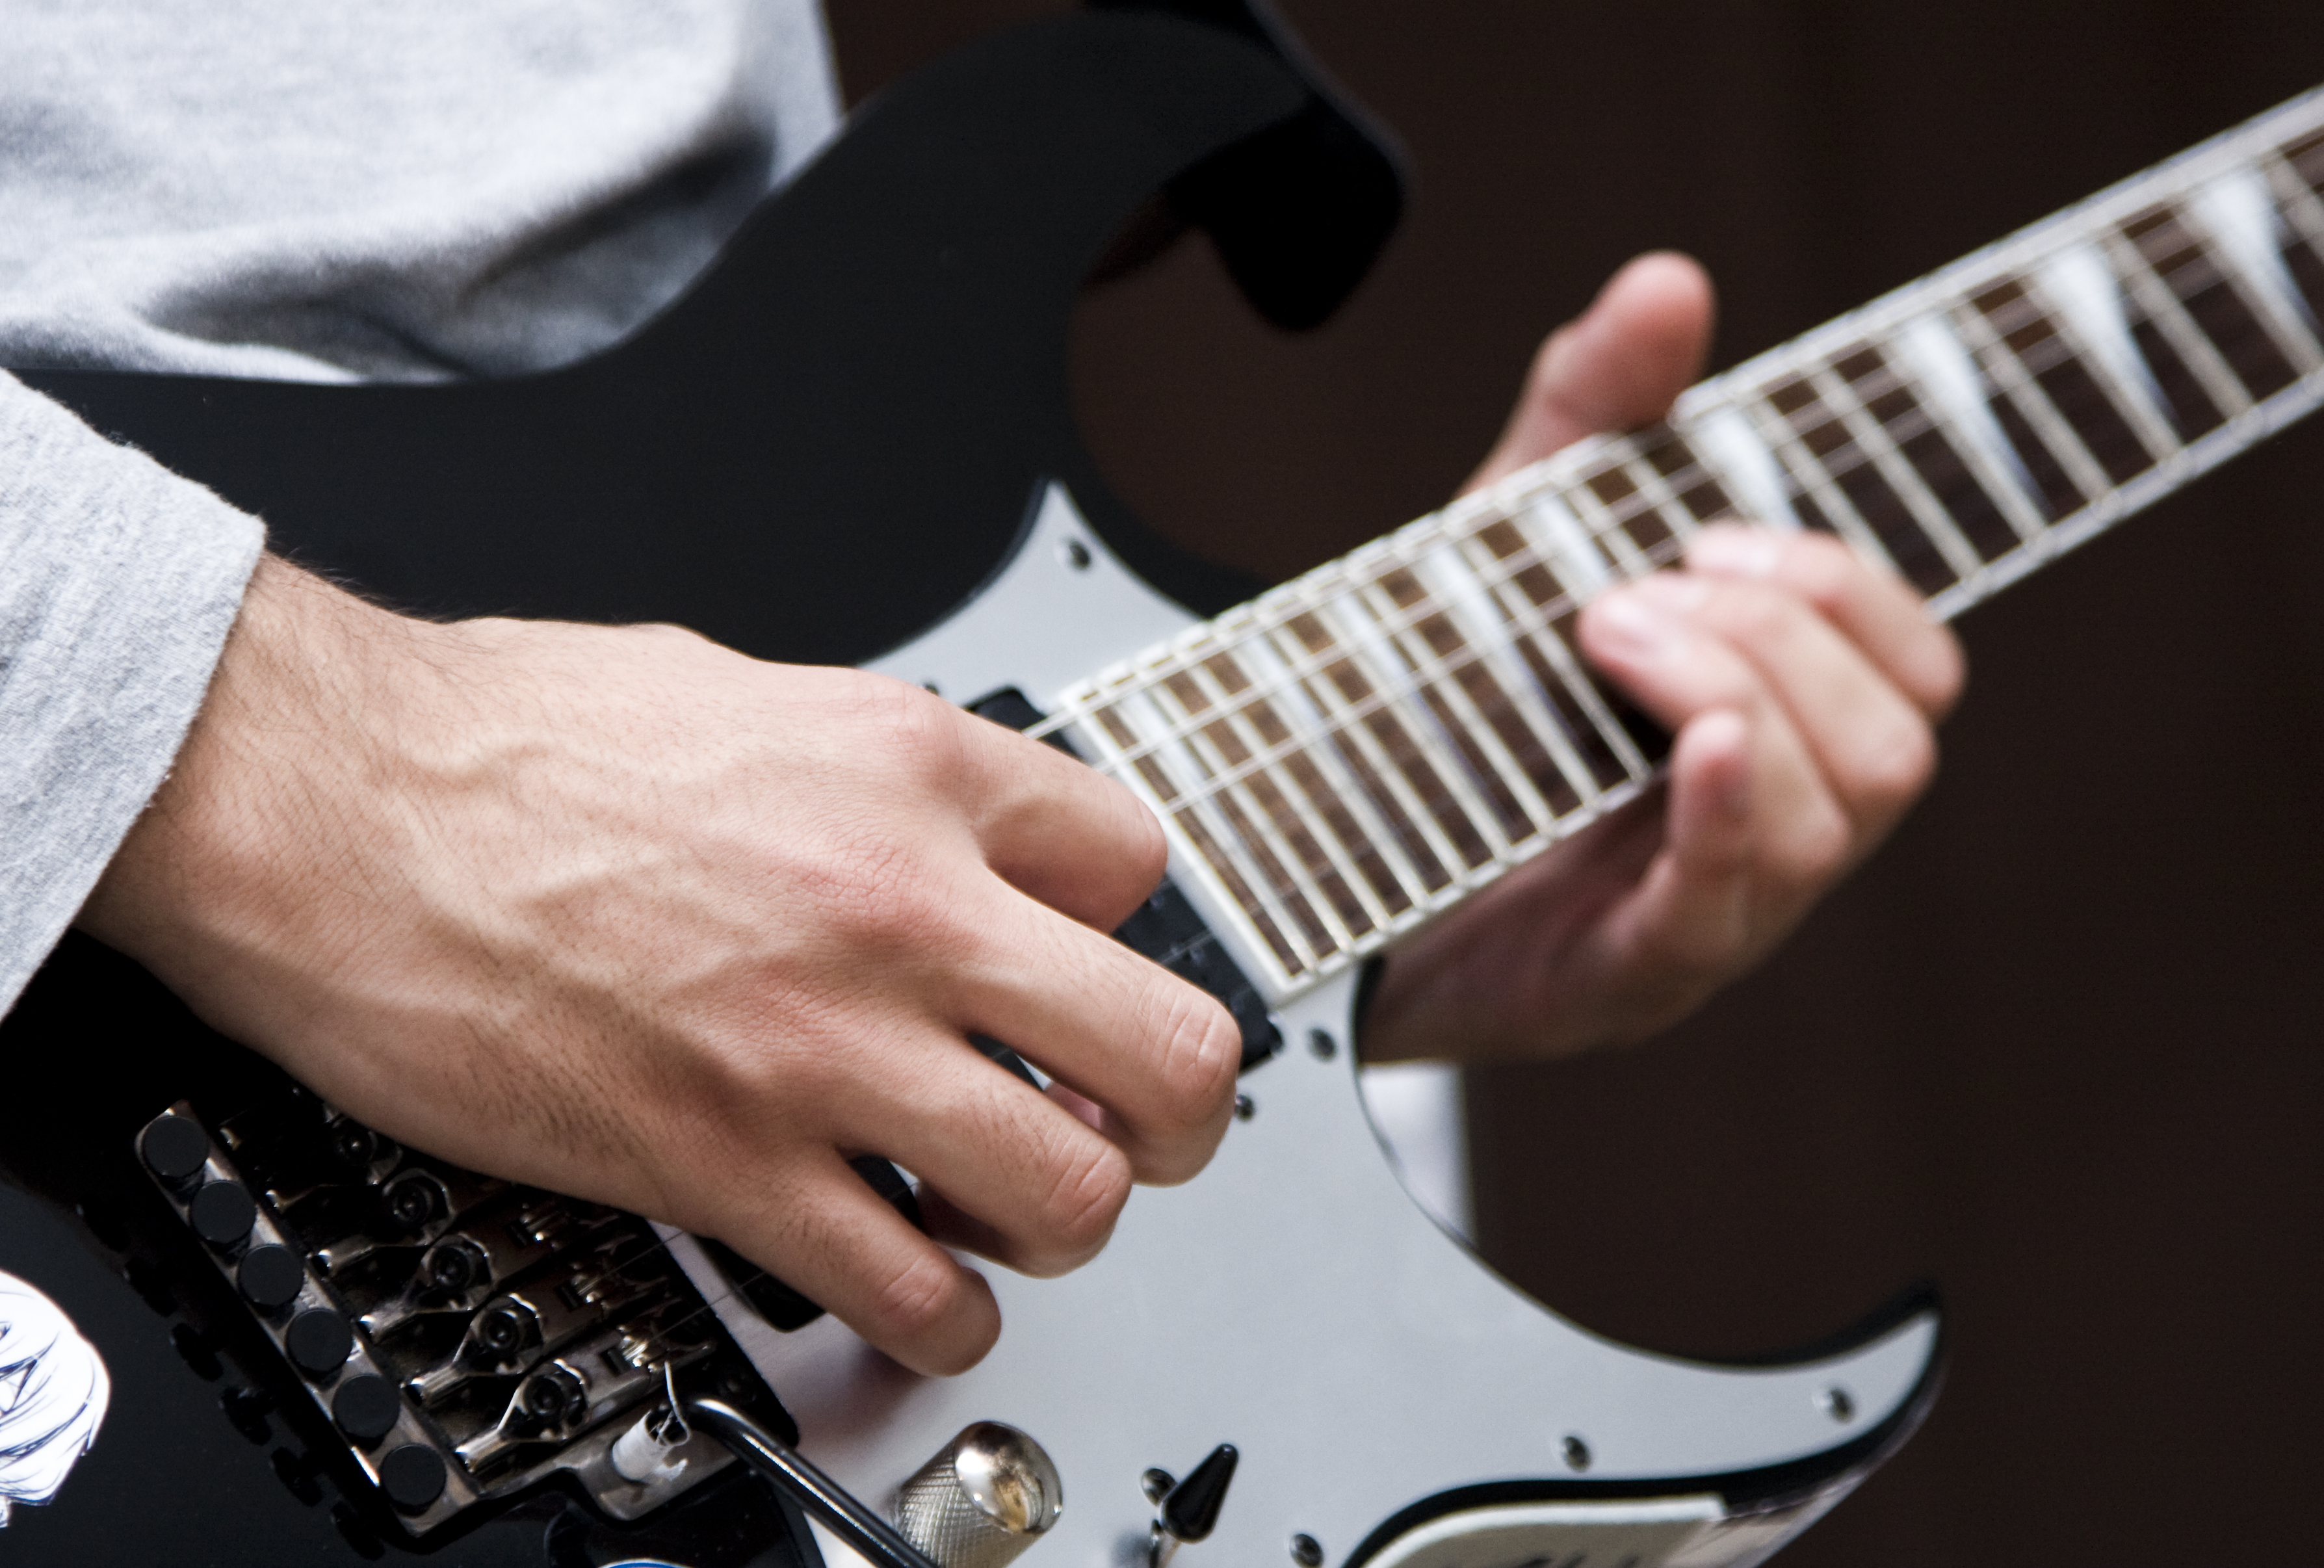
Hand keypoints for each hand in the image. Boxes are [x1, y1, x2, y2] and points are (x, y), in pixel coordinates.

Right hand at [79, 557, 1240, 1374]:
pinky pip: (915, 1292)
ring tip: (1021, 1210)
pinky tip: (922, 1294)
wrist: (331, 804)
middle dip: (1182, 1110)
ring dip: (1068, 1222)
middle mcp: (898, 907)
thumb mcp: (743, 690)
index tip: (1081, 967)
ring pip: (1076, 1192)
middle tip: (1142, 1124)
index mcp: (912, 767)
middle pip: (1173, 1048)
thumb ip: (879, 768)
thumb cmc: (502, 740)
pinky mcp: (723, 1165)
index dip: (1122, 929)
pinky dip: (945, 1320)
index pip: (1137, 864)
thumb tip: (944, 825)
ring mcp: (820, 1048)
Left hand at [1361, 254, 1963, 1062]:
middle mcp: (1765, 829)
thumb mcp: (1514, 548)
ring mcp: (1708, 912)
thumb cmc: (1446, 713)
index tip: (1708, 536)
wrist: (1311, 866)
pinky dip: (1729, 814)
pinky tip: (1693, 745)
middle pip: (1894, 738)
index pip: (1913, 666)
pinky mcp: (1627, 974)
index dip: (1841, 585)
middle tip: (1625, 596)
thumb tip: (1669, 283)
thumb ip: (1593, 421)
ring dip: (1740, 693)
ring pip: (1836, 817)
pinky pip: (1729, 906)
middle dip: (1776, 632)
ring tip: (1605, 642)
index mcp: (1771, 734)